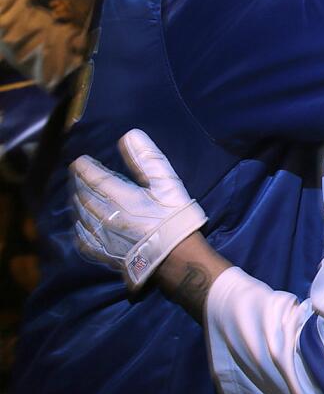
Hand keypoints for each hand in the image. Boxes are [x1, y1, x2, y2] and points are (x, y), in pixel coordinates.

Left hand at [70, 129, 207, 290]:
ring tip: (78, 195)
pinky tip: (81, 225)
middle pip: (84, 195)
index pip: (93, 178)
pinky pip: (83, 239)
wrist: (176, 259)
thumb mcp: (167, 184)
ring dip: (77, 202)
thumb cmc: (175, 218)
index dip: (84, 168)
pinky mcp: (104, 253)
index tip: (79, 161)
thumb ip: (147, 159)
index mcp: (118, 196)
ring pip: (81, 215)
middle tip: (77, 175)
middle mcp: (103, 215)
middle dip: (78, 183)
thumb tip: (130, 135)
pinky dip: (79, 228)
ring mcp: (102, 236)